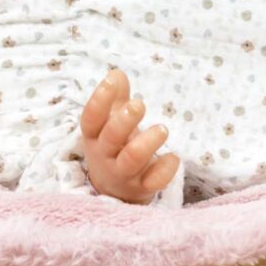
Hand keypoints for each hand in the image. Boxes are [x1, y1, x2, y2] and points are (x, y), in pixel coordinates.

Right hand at [79, 68, 180, 202]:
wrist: (115, 191)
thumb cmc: (114, 147)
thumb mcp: (109, 123)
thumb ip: (115, 98)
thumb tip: (117, 73)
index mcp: (95, 136)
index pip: (91, 118)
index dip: (99, 99)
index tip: (112, 80)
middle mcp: (104, 155)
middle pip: (110, 138)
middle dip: (124, 121)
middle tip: (140, 105)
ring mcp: (123, 173)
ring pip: (131, 160)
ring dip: (147, 144)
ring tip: (162, 130)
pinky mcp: (141, 188)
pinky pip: (153, 182)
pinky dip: (164, 170)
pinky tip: (173, 158)